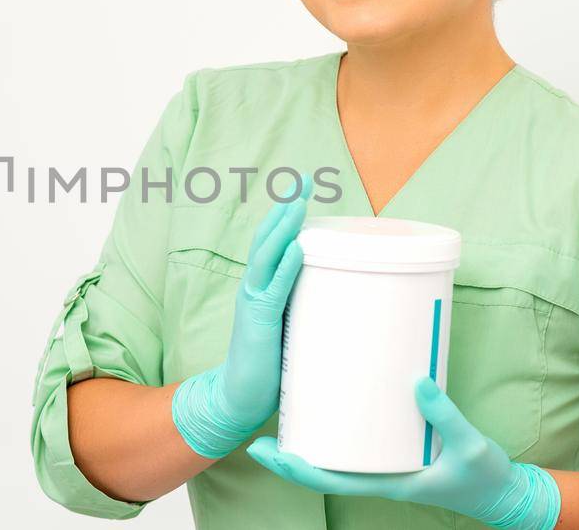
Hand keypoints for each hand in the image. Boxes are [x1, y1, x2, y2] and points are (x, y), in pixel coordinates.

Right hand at [170, 178, 310, 458]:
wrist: (238, 398)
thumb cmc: (268, 367)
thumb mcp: (290, 329)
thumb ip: (306, 309)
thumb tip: (340, 296)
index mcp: (261, 289)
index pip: (273, 244)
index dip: (286, 217)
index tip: (305, 191)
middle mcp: (253, 289)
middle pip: (268, 239)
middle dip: (286, 209)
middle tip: (306, 180)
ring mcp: (253, 303)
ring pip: (266, 256)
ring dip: (283, 228)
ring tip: (299, 203)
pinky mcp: (258, 322)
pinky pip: (273, 289)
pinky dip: (286, 266)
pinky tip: (297, 247)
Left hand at [246, 377, 560, 529]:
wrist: (502, 492)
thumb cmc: (484, 477)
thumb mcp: (469, 446)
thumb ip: (445, 415)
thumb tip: (417, 381)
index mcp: (387, 482)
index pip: (328, 479)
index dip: (294, 468)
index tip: (266, 450)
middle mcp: (379, 475)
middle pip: (322, 469)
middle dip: (289, 456)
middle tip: (259, 431)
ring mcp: (386, 465)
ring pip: (337, 457)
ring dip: (309, 441)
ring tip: (284, 414)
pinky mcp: (398, 452)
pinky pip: (359, 445)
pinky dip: (339, 431)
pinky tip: (330, 408)